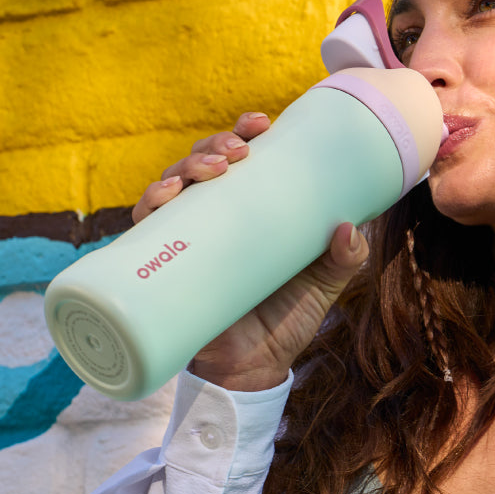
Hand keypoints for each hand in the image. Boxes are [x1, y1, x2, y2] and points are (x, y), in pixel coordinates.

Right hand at [132, 112, 369, 391]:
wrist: (254, 371)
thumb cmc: (286, 320)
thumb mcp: (324, 284)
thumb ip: (345, 257)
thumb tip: (349, 226)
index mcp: (250, 209)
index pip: (240, 157)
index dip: (244, 131)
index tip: (261, 122)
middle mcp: (214, 217)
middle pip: (203, 162)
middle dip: (215, 145)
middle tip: (238, 152)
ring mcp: (187, 238)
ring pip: (173, 184)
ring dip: (185, 165)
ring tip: (212, 170)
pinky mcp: (164, 265)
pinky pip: (145, 229)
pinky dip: (148, 205)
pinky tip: (163, 197)